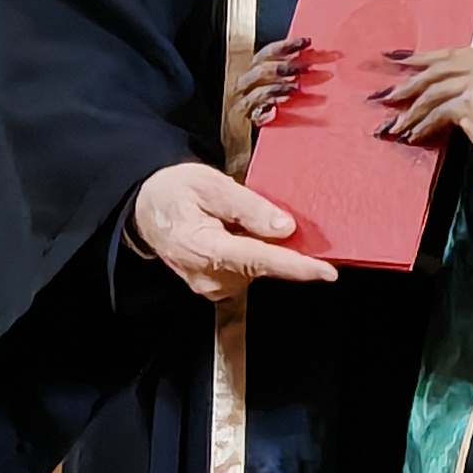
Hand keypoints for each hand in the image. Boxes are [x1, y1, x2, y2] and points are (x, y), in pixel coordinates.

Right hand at [131, 160, 337, 300]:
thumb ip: (248, 207)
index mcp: (203, 249)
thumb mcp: (209, 184)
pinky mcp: (216, 287)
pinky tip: (240, 234)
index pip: (259, 260)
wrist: (145, 208)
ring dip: (265, 247)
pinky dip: (255, 253)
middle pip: (262, 265)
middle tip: (271, 213)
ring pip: (257, 269)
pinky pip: (248, 271)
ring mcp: (211, 286)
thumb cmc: (174, 191)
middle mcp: (208, 276)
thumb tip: (285, 228)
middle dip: (282, 246)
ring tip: (239, 219)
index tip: (327, 272)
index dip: (296, 267)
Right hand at [224, 34, 313, 151]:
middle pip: (261, 69)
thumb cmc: (277, 110)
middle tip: (307, 68)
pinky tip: (276, 109)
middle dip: (285, 66)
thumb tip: (312, 52)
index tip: (307, 42)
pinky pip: (254, 113)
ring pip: (259, 90)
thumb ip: (290, 72)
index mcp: (254, 72)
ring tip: (296, 88)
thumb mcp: (282, 86)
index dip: (286, 46)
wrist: (250, 143)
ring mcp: (244, 103)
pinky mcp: (247, 121)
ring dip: (279, 86)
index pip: (267, 53)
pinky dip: (265, 109)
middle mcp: (245, 85)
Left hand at [381, 45, 472, 145]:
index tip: (396, 58)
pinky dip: (424, 126)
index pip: (450, 54)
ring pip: (433, 93)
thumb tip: (461, 99)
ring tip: (394, 125)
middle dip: (406, 83)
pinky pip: (440, 115)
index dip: (421, 56)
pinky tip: (413, 136)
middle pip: (436, 71)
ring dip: (410, 112)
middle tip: (381, 95)